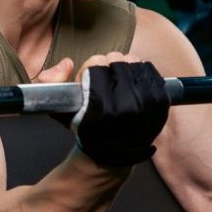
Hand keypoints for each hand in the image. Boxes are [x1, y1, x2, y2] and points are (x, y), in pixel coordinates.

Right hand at [67, 53, 169, 167]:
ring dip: (124, 67)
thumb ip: (49, 82)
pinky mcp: (162, 102)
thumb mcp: (59, 110)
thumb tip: (68, 64)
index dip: (90, 67)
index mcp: (102, 107)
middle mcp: (128, 106)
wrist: (114, 152)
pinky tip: (133, 82)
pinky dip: (140, 71)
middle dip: (107, 66)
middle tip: (104, 80)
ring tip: (118, 82)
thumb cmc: (87, 129)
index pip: (97, 63)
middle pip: (117, 59)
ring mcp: (148, 104)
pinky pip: (150, 69)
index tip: (89, 78)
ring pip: (134, 61)